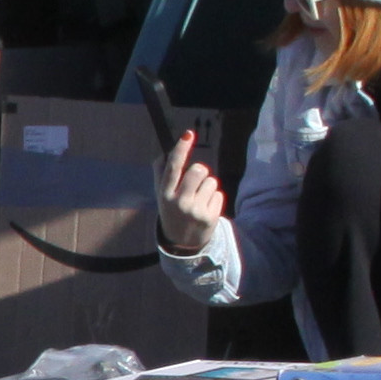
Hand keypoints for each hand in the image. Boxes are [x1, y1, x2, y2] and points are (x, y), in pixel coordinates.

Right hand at [153, 130, 227, 256]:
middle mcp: (179, 202)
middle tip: (196, 182)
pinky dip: (214, 199)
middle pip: (199, 170)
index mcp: (165, 194)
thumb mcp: (161, 196)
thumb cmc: (172, 212)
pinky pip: (219, 194)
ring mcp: (195, 210)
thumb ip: (161, 174)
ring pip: (211, 182)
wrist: (182, 244)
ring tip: (199, 200)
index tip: (189, 134)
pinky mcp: (210, 217)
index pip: (173, 167)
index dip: (181, 149)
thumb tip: (163, 154)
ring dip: (208, 187)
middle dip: (201, 172)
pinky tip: (205, 209)